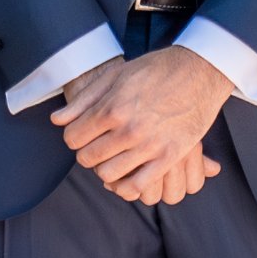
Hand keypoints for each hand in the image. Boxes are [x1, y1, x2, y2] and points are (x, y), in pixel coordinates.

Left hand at [51, 47, 232, 203]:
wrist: (199, 70)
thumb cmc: (155, 70)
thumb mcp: (116, 76)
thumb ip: (84, 100)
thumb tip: (57, 121)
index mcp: (112, 108)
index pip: (73, 138)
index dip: (75, 136)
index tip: (84, 133)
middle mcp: (128, 129)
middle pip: (88, 158)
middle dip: (88, 152)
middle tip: (98, 144)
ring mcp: (149, 146)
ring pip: (108, 175)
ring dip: (105, 169)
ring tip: (113, 157)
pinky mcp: (169, 157)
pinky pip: (137, 186)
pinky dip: (125, 187)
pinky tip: (127, 175)